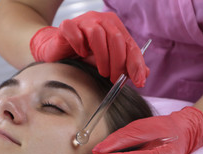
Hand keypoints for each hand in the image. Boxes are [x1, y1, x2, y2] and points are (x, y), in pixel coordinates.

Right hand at [30, 11, 148, 86]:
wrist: (58, 51)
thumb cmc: (84, 55)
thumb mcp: (108, 62)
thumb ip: (126, 66)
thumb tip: (144, 74)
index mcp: (114, 27)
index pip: (130, 45)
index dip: (136, 64)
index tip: (138, 82)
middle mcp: (100, 20)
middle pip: (116, 38)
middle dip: (118, 63)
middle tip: (115, 79)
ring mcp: (83, 21)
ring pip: (97, 34)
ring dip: (102, 57)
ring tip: (102, 72)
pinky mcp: (66, 26)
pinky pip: (74, 32)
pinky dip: (79, 44)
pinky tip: (81, 55)